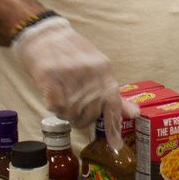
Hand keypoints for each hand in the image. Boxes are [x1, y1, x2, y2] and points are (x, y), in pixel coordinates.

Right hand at [11, 16, 139, 146]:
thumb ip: (112, 93)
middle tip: (76, 114)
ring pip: (71, 112)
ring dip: (67, 113)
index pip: (113, 103)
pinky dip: (54, 105)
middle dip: (83, 120)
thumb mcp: (97, 68)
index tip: (115, 145)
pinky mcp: (48, 77)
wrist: (45, 34)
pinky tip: (53, 94)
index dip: (115, 126)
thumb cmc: (73, 53)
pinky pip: (55, 106)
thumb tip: (134, 114)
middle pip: (90, 113)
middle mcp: (89, 73)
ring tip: (64, 100)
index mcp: (104, 70)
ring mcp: (69, 75)